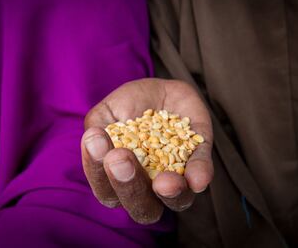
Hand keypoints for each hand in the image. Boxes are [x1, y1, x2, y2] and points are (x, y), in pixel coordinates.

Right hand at [81, 78, 212, 223]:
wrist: (158, 90)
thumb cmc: (126, 107)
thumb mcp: (105, 114)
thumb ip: (98, 128)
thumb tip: (95, 138)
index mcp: (119, 182)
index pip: (107, 191)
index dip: (97, 172)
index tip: (95, 140)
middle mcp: (148, 190)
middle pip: (141, 208)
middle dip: (130, 185)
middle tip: (120, 157)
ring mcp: (177, 180)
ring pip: (178, 201)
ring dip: (170, 193)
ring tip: (164, 181)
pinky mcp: (199, 163)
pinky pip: (202, 176)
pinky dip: (199, 175)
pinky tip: (197, 177)